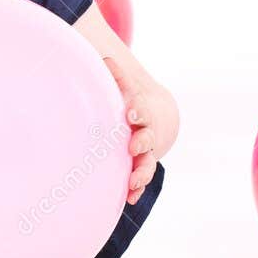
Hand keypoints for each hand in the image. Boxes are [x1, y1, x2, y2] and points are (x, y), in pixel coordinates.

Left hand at [102, 55, 159, 205]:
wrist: (152, 122)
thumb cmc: (130, 104)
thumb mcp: (125, 89)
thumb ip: (117, 77)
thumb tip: (106, 59)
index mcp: (141, 113)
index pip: (142, 110)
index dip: (138, 111)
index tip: (130, 113)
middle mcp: (146, 135)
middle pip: (147, 139)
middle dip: (142, 143)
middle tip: (133, 146)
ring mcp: (144, 154)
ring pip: (146, 165)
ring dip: (141, 173)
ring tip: (132, 182)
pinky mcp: (138, 169)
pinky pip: (139, 181)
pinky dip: (136, 190)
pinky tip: (128, 198)